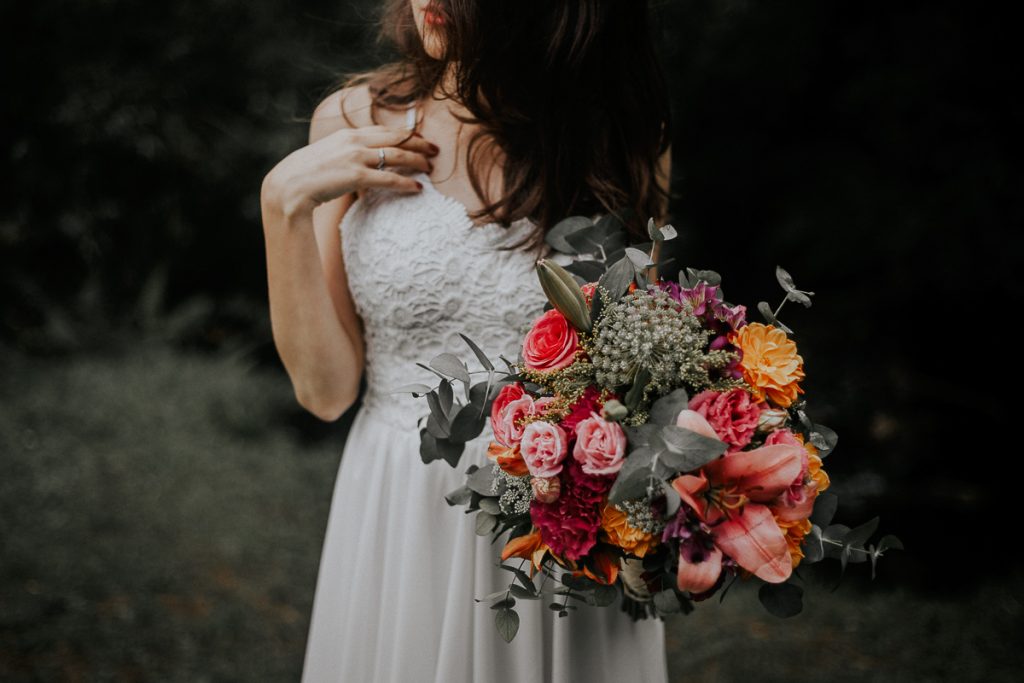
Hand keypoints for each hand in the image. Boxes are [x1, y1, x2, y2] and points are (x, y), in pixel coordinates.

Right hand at [263, 125, 439, 217]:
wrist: (288, 187)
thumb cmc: (305, 177)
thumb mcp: (326, 158)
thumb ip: (344, 156)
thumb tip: (358, 166)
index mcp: (346, 134)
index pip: (383, 129)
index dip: (405, 133)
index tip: (420, 136)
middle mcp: (353, 141)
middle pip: (395, 137)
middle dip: (419, 142)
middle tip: (435, 149)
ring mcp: (355, 157)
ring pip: (396, 155)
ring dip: (417, 160)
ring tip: (431, 168)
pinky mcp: (356, 175)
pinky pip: (389, 178)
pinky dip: (406, 183)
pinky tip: (418, 189)